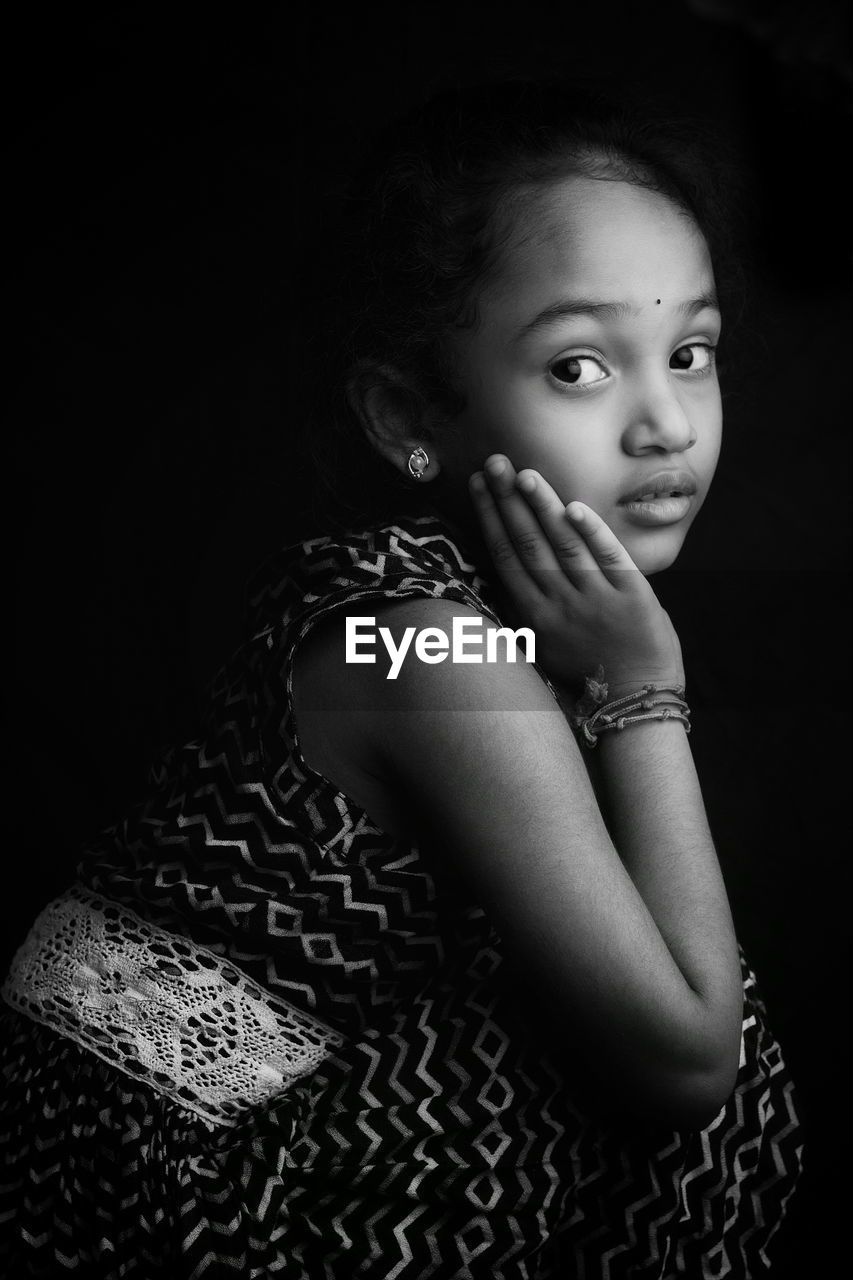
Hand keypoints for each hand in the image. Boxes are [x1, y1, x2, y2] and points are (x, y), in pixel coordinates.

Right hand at [468, 455, 684, 693]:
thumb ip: (528, 610)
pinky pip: (611, 559)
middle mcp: (560, 605)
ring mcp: (596, 600)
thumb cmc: (590, 676)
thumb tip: (505, 574)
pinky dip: (592, 532)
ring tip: (525, 474)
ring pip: (563, 546)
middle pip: (527, 544)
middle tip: (494, 462)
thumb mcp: (547, 647)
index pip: (505, 557)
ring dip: (542, 507)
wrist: (635, 701)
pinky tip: (575, 507)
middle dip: (508, 500)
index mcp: (535, 617)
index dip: (490, 517)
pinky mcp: (633, 598)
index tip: (479, 485)